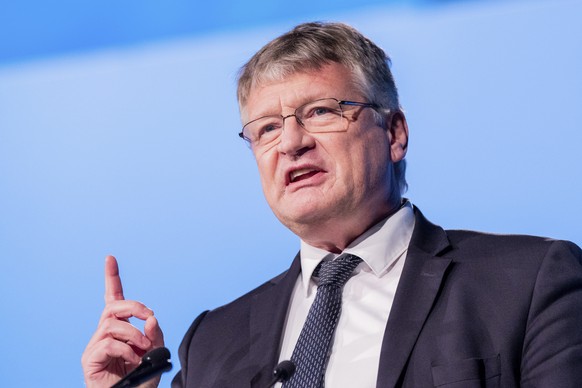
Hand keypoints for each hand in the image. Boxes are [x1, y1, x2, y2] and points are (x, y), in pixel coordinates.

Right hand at [82, 256, 164, 387]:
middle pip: (113, 306)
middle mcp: (104, 333)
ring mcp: (95, 346)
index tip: (110, 258)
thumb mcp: (156, 353)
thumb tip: (151, 319)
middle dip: (134, 306)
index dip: (112, 278)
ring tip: (142, 349)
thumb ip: (155, 335)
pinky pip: (107, 343)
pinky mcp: (89, 359)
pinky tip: (133, 361)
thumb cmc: (142, 378)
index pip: (114, 298)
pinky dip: (125, 350)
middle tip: (150, 317)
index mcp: (120, 327)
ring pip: (112, 324)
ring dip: (133, 334)